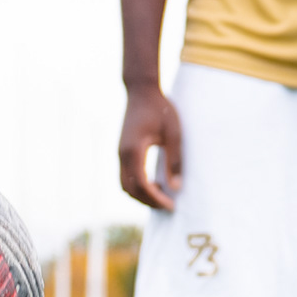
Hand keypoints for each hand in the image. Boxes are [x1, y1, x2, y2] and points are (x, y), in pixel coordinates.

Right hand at [119, 80, 181, 211]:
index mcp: (133, 151)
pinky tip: (155, 183)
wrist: (141, 91)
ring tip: (162, 195)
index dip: (156, 199)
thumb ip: (174, 161)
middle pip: (129, 189)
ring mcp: (119, 153)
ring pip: (124, 185)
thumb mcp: (173, 134)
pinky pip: (125, 176)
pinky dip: (138, 185)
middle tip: (168, 205)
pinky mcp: (121, 152)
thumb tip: (176, 187)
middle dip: (148, 201)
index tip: (172, 205)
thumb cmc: (160, 109)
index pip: (141, 185)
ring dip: (141, 195)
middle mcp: (122, 155)